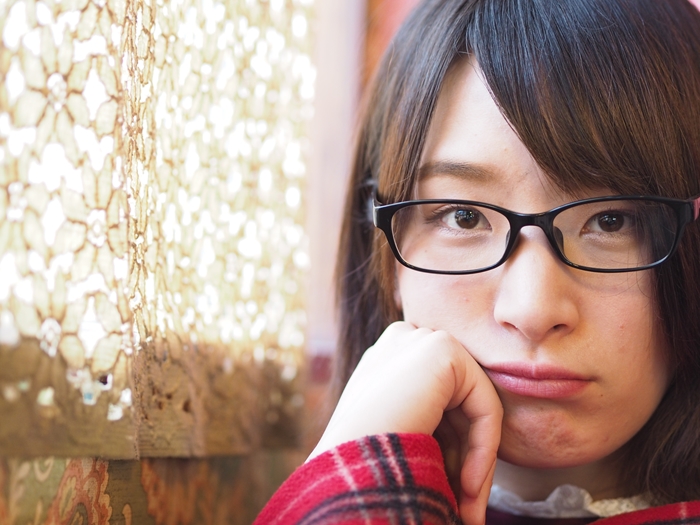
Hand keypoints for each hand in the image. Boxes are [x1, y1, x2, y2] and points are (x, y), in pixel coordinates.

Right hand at [308, 321, 502, 524]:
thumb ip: (429, 421)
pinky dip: (484, 449)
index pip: (438, 402)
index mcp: (386, 358)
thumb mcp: (400, 432)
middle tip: (467, 508)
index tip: (453, 494)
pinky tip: (469, 486)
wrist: (347, 465)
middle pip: (458, 403)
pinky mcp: (443, 350)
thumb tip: (468, 458)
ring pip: (475, 406)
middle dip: (466, 457)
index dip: (450, 450)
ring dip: (477, 462)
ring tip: (469, 509)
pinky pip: (485, 405)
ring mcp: (421, 339)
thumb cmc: (364, 462)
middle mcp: (403, 341)